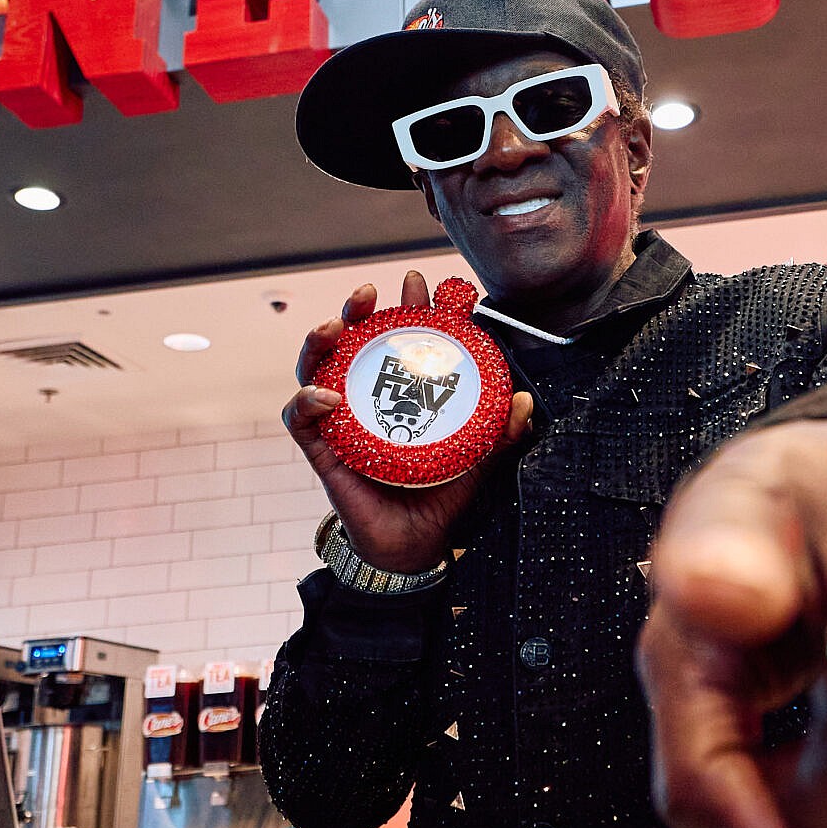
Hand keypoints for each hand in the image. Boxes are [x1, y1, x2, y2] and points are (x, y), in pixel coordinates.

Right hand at [282, 270, 532, 573]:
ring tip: (335, 327)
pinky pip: (301, 419)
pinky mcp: (322, 449)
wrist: (414, 544)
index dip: (407, 307)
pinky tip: (326, 395)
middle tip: (371, 293)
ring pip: (316, 367)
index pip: (400, 338)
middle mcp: (367, 397)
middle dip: (358, 309)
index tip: (420, 283)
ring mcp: (340, 420)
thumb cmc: (441, 494)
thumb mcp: (477, 458)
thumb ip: (501, 432)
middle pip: (353, 341)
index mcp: (403, 390)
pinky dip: (307, 400)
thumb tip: (525, 403)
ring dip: (320, 341)